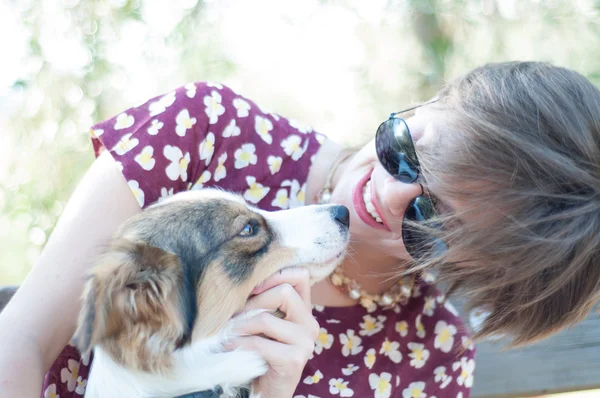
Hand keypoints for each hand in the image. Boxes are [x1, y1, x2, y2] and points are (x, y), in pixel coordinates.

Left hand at [230, 267, 318, 397]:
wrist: (268, 390)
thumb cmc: (263, 353)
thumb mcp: (267, 324)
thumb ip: (265, 303)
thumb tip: (242, 281)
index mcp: (305, 311)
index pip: (301, 276)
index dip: (277, 274)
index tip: (253, 287)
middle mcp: (310, 323)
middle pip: (284, 291)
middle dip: (253, 301)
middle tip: (235, 314)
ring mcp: (305, 342)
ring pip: (266, 318)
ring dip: (240, 325)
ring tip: (227, 332)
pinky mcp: (294, 359)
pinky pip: (258, 342)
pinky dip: (238, 344)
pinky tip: (229, 347)